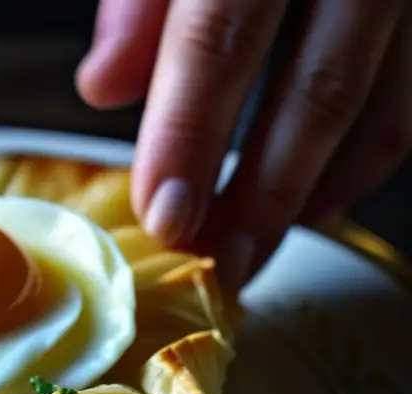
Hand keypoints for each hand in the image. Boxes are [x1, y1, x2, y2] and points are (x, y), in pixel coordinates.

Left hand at [77, 0, 411, 292]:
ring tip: (259, 247)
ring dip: (318, 192)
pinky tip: (319, 195)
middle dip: (263, 194)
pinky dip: (367, 157)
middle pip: (318, 88)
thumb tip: (105, 88)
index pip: (219, 39)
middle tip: (221, 263)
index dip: (189, 137)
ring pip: (380, 103)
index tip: (165, 214)